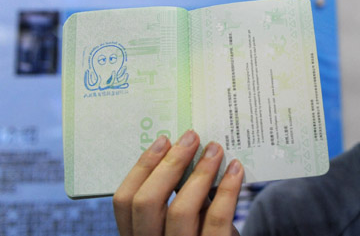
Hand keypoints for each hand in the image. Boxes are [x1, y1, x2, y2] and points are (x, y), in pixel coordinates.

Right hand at [113, 130, 243, 235]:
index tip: (163, 140)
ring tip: (215, 149)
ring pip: (180, 210)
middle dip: (170, 163)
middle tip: (191, 137)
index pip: (123, 202)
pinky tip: (236, 169)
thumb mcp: (183, 221)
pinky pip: (216, 220)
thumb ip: (177, 195)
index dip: (142, 167)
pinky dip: (228, 189)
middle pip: (146, 203)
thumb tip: (185, 147)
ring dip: (200, 172)